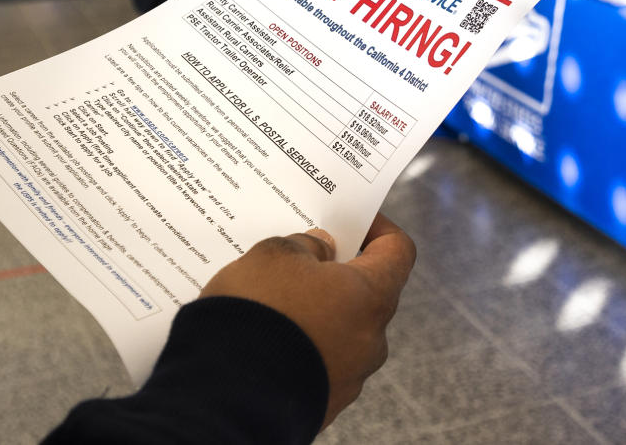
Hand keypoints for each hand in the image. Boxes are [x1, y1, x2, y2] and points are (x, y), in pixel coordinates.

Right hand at [199, 213, 415, 429]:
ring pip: (339, 331)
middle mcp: (371, 341)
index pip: (397, 251)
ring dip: (315, 313)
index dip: (378, 229)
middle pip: (365, 294)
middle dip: (335, 274)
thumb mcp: (275, 255)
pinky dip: (299, 346)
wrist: (227, 395)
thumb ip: (306, 246)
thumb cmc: (259, 313)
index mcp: (372, 297)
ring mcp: (349, 378)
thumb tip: (321, 251)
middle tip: (300, 258)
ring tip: (272, 300)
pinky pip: (316, 362)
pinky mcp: (322, 403)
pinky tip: (264, 336)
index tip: (352, 221)